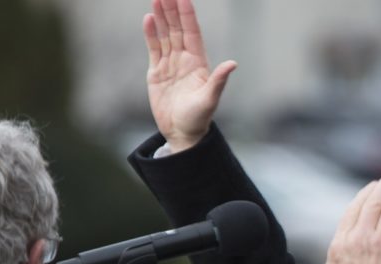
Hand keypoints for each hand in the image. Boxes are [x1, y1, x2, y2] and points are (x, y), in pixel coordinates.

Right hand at [143, 0, 235, 151]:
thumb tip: (233, 64)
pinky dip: (151, 34)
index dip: (187, 16)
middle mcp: (184, 60)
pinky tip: (148, 20)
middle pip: (177, 30)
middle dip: (172, 11)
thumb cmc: (198, 118)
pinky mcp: (157, 73)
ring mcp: (170, 65)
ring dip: (161, 18)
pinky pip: (154, 49)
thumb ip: (218, 80)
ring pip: (165, 36)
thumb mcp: (209, 100)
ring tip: (156, 0)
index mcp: (198, 63)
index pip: (192, 33)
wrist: (182, 133)